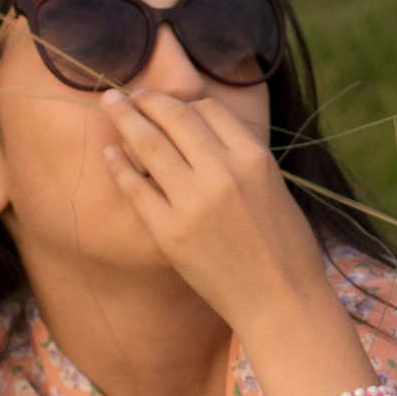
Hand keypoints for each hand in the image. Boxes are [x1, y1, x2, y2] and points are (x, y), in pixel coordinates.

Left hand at [100, 88, 331, 332]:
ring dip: (124, 118)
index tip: (167, 102)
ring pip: (148, 144)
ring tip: (108, 104)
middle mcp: (223, 173)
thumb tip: (204, 137)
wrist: (283, 301)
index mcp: (255, 159)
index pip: (209, 110)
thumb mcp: (275, 189)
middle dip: (146, 99)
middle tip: (126, 94)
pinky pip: (135, 188)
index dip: (184, 101)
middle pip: (175, 117)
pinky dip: (118, 165)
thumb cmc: (287, 249)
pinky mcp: (170, 233)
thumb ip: (241, 160)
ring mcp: (194, 203)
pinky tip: (110, 153)